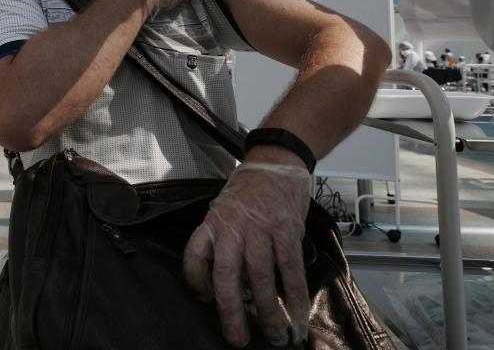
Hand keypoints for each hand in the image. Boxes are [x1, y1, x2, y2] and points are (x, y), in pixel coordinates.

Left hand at [184, 162, 312, 347]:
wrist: (275, 161)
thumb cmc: (249, 190)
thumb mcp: (225, 210)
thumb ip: (224, 242)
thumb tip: (232, 283)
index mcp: (213, 223)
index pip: (194, 256)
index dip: (196, 282)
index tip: (205, 299)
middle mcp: (232, 227)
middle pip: (226, 276)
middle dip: (231, 313)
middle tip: (237, 338)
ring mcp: (260, 228)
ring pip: (260, 277)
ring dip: (268, 311)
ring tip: (274, 334)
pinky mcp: (286, 229)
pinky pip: (290, 269)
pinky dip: (296, 296)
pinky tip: (298, 314)